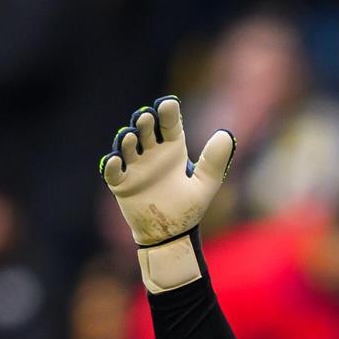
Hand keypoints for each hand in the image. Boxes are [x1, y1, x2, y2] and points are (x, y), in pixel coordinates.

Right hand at [99, 96, 234, 246]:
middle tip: (146, 117)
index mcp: (174, 149)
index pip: (169, 124)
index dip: (167, 112)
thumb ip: (214, 160)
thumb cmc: (189, 207)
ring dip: (126, 140)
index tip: (168, 103)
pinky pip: (114, 173)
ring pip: (127, 147)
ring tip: (129, 136)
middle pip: (145, 131)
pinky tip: (116, 160)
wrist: (172, 234)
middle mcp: (153, 154)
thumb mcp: (206, 184)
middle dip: (144, 122)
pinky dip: (113, 166)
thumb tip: (225, 134)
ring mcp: (136, 168)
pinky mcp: (122, 185)